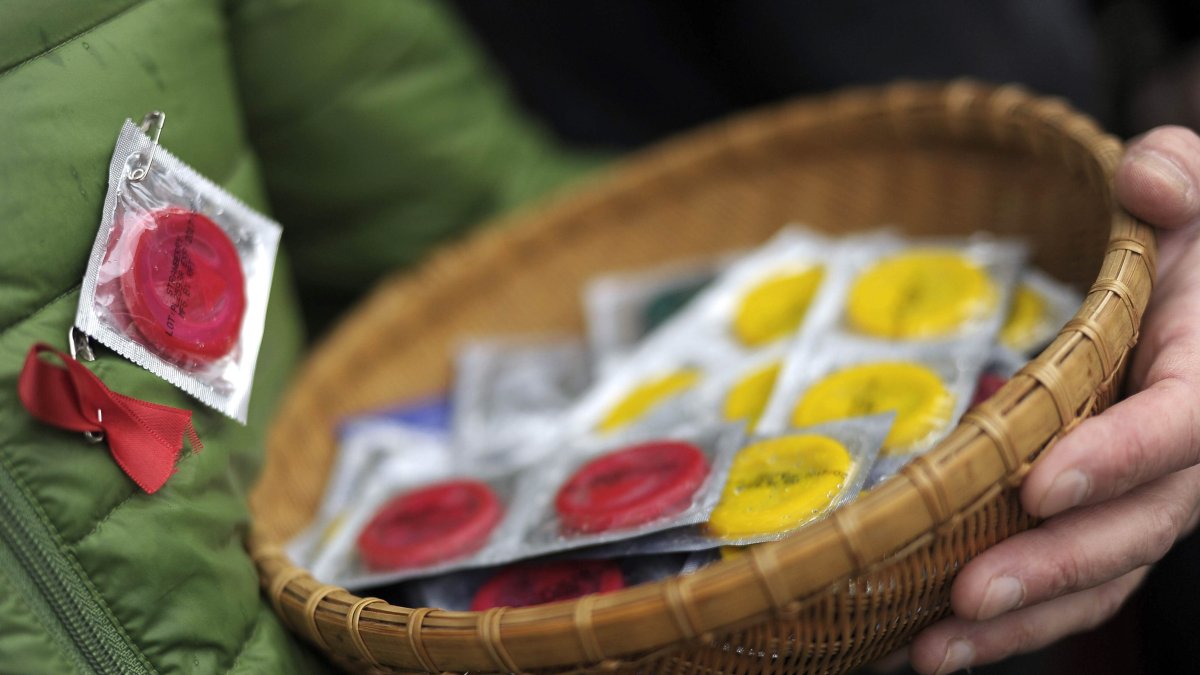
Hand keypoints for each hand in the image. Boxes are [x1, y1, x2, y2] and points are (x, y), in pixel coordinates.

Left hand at [909, 125, 1199, 673]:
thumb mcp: (1187, 190)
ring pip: (1100, 577)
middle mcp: (1185, 450)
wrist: (1175, 288)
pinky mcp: (1102, 520)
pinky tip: (931, 645)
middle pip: (1137, 526)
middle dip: (1054, 565)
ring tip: (932, 651)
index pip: (1185, 423)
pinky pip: (1068, 584)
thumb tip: (1145, 176)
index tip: (1043, 483)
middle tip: (968, 594)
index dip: (1122, 457)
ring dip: (1020, 622)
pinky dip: (1012, 622)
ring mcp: (1142, 496)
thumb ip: (1179, 178)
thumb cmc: (1173, 236)